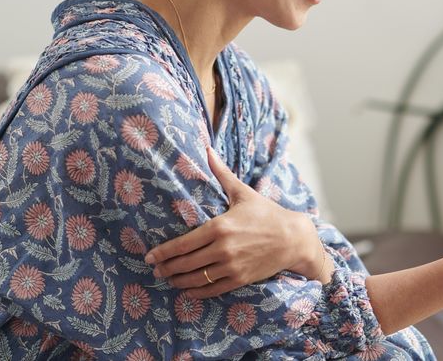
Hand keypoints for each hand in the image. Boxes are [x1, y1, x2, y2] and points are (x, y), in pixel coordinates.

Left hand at [144, 147, 324, 298]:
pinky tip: (188, 290)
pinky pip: (212, 290)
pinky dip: (197, 292)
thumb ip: (222, 174)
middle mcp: (223, 249)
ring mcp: (231, 266)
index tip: (149, 256)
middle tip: (155, 269)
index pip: (182, 244)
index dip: (163, 252)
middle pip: (185, 264)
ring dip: (178, 281)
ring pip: (196, 279)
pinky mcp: (240, 279)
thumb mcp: (243, 193)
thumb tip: (208, 150)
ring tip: (168, 280)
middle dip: (167, 268)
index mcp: (220, 227)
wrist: (293, 238)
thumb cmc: (267, 213)